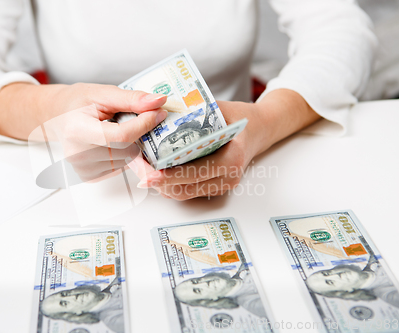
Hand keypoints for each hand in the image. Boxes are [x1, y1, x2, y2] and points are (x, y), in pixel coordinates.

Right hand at [0, 83, 167, 180]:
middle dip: (141, 133)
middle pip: (127, 150)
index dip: (145, 124)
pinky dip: (125, 154)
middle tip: (140, 118)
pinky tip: (114, 142)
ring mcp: (84, 169)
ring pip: (128, 160)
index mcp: (77, 131)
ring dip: (133, 144)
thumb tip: (158, 102)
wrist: (57, 117)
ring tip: (119, 128)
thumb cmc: (77, 104)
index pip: (122, 136)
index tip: (158, 113)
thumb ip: (131, 98)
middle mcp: (78, 155)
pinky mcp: (90, 177)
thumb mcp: (102, 93)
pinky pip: (121, 167)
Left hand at [134, 89, 319, 199]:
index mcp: (231, 159)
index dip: (169, 176)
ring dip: (161, 185)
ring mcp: (222, 185)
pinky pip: (188, 191)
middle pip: (185, 189)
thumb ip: (192, 113)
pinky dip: (170, 184)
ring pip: (183, 193)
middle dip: (158, 182)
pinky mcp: (214, 188)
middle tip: (138, 171)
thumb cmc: (240, 119)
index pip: (195, 173)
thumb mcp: (219, 110)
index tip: (149, 173)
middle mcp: (228, 177)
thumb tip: (159, 112)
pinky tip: (155, 173)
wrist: (260, 129)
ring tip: (141, 171)